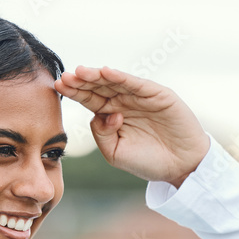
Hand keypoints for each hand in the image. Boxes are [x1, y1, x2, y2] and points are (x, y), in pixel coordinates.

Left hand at [54, 66, 209, 187]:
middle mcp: (124, 101)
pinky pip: (137, 84)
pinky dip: (122, 77)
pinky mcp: (158, 94)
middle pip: (98, 87)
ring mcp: (140, 96)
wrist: (181, 167)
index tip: (57, 86)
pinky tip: (106, 72)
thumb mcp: (115, 153)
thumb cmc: (148, 161)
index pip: (89, 99)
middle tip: (65, 77)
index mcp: (111, 114)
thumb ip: (101, 134)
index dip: (74, 92)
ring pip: (115, 82)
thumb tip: (102, 113)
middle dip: (81, 81)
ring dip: (97, 75)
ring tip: (80, 72)